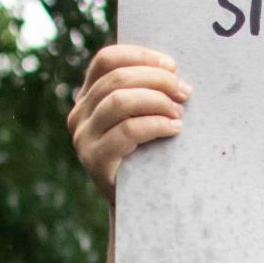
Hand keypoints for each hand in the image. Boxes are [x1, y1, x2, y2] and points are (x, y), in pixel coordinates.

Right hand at [67, 43, 190, 201]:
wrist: (135, 206)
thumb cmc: (145, 155)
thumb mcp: (139, 117)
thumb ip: (143, 92)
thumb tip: (172, 69)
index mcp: (88, 96)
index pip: (107, 60)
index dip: (141, 56)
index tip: (171, 66)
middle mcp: (79, 114)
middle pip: (117, 78)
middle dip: (157, 80)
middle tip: (184, 92)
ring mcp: (84, 137)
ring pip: (120, 101)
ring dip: (157, 101)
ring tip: (179, 112)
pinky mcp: (95, 159)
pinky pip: (128, 130)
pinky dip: (156, 124)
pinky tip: (175, 129)